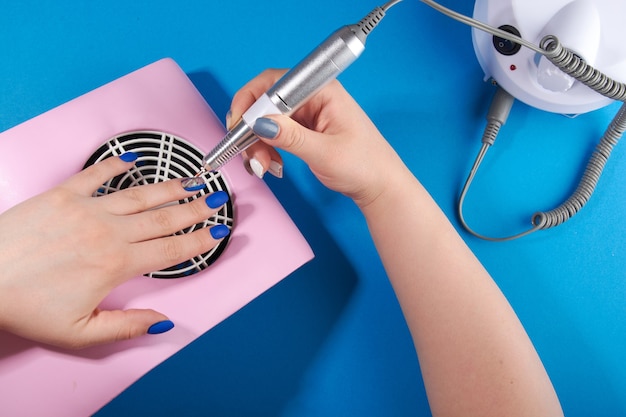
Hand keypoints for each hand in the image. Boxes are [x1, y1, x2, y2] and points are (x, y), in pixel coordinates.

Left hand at [0, 153, 229, 348]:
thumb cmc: (23, 306)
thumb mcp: (79, 332)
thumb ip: (127, 326)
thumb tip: (162, 322)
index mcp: (117, 264)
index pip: (172, 250)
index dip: (200, 241)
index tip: (217, 232)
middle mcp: (109, 231)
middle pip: (165, 218)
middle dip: (196, 209)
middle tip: (216, 200)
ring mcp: (87, 208)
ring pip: (141, 195)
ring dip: (170, 188)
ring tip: (192, 181)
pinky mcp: (63, 194)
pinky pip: (96, 174)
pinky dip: (115, 165)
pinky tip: (132, 160)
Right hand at [229, 69, 405, 207]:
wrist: (380, 185)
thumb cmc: (365, 165)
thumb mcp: (324, 153)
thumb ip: (291, 137)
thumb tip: (260, 123)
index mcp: (321, 91)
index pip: (273, 82)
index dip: (250, 101)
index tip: (238, 125)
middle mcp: (312, 97)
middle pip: (265, 102)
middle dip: (251, 129)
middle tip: (250, 156)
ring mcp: (308, 113)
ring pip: (267, 120)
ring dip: (257, 142)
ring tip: (263, 166)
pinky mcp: (305, 128)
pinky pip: (275, 132)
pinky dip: (266, 147)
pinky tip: (271, 164)